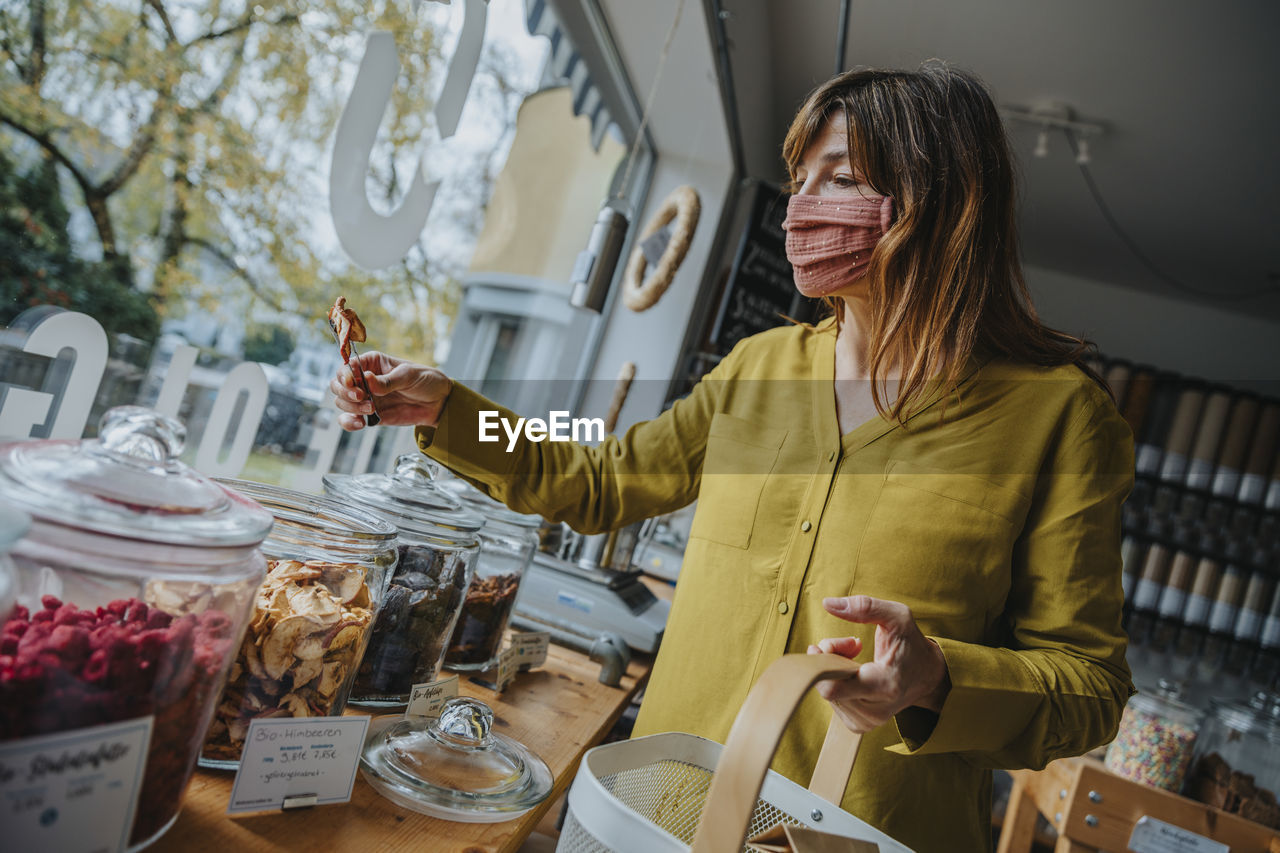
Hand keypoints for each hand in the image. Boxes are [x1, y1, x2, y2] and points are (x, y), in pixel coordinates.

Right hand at [328, 351, 452, 431]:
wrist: (439, 402)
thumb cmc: (425, 380)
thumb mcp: (408, 376)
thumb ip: (387, 381)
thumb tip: (366, 379)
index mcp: (372, 363)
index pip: (347, 367)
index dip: (344, 376)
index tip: (352, 384)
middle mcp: (364, 380)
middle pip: (338, 385)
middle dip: (345, 393)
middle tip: (362, 397)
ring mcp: (366, 398)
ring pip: (342, 402)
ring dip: (351, 407)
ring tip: (371, 409)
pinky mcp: (369, 415)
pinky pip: (351, 419)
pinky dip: (349, 422)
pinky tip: (360, 424)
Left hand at [807, 595, 950, 732]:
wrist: (927, 676)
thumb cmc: (911, 644)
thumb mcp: (897, 617)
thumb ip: (864, 607)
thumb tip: (827, 604)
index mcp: (885, 685)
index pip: (834, 688)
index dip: (821, 664)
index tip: (826, 646)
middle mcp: (876, 709)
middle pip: (827, 687)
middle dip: (830, 660)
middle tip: (850, 645)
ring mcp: (868, 721)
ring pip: (828, 694)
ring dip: (834, 671)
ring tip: (855, 656)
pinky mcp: (860, 724)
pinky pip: (833, 702)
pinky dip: (837, 684)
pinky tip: (853, 673)